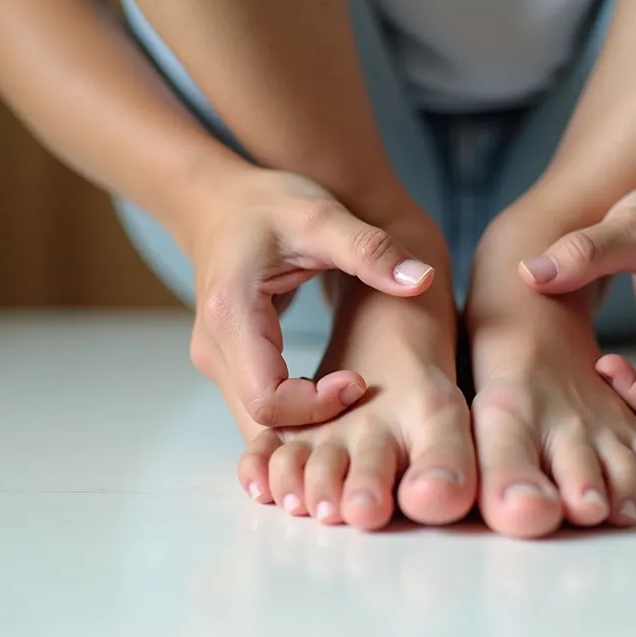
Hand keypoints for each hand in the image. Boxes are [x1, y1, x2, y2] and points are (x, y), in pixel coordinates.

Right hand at [185, 167, 441, 428]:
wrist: (217, 203)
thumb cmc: (267, 206)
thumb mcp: (322, 216)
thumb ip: (370, 249)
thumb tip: (422, 279)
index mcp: (232, 316)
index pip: (268, 399)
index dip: (317, 406)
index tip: (357, 382)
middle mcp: (214, 348)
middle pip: (259, 424)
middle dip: (313, 433)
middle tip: (365, 415)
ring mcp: (216, 361)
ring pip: (256, 425)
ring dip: (304, 431)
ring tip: (353, 414)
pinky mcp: (226, 366)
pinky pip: (258, 410)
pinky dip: (293, 418)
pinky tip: (330, 406)